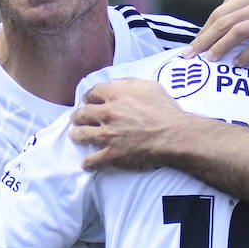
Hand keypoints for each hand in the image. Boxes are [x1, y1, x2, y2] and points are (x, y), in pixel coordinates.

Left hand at [69, 78, 188, 170]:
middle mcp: (107, 113)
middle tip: (78, 119)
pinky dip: (88, 163)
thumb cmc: (165, 110)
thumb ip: (129, 83)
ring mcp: (107, 134)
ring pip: (83, 134)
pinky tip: (86, 164)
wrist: (173, 135)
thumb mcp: (150, 86)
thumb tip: (116, 84)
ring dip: (77, 135)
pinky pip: (93, 160)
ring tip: (75, 136)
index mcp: (115, 95)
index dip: (89, 97)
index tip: (88, 101)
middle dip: (78, 116)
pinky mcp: (111, 154)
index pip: (93, 92)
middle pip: (83, 113)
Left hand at [187, 0, 248, 65]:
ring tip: (210, 61)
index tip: (192, 47)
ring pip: (241, 31)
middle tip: (191, 56)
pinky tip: (238, 64)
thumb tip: (215, 20)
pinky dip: (248, 55)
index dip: (204, 30)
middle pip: (227, 21)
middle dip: (206, 40)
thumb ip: (242, 11)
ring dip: (222, 47)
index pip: (221, 12)